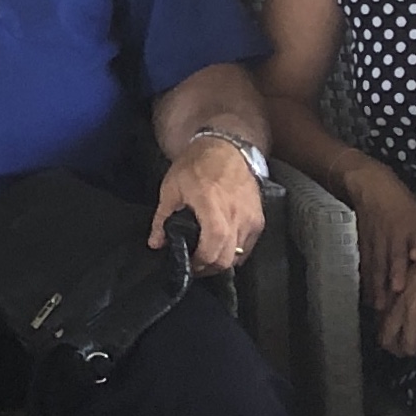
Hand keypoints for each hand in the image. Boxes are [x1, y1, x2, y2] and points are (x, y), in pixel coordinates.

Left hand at [154, 137, 267, 277]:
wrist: (226, 147)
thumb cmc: (196, 165)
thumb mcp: (171, 189)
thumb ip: (162, 219)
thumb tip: (155, 243)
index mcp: (212, 208)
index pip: (211, 250)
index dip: (198, 264)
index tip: (187, 264)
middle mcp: (236, 217)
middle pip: (226, 260)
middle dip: (208, 268)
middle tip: (194, 264)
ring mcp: (251, 219)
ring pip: (238, 256)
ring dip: (221, 260)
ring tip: (206, 254)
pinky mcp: (259, 220)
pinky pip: (248, 247)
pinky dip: (235, 252)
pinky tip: (221, 246)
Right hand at [347, 168, 415, 312]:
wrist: (373, 192)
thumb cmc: (404, 208)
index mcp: (413, 230)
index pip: (414, 245)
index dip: (412, 256)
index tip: (412, 271)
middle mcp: (394, 239)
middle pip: (393, 260)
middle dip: (393, 278)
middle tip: (395, 297)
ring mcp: (378, 245)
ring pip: (378, 268)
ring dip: (378, 287)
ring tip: (380, 307)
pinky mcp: (366, 250)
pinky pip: (367, 269)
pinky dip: (368, 284)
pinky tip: (369, 298)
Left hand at [377, 218, 415, 361]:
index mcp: (398, 290)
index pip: (384, 319)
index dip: (387, 333)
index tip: (393, 341)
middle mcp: (401, 303)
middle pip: (388, 336)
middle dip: (395, 349)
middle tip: (405, 356)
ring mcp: (413, 312)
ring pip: (405, 344)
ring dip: (413, 354)